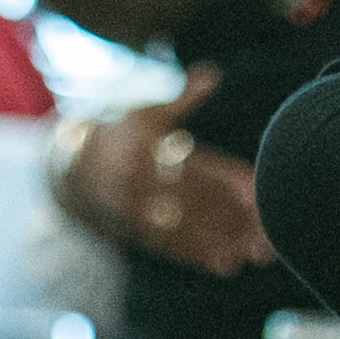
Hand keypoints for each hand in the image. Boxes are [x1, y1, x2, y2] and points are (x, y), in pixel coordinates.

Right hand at [61, 70, 272, 276]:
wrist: (73, 160)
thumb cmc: (121, 130)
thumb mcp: (147, 109)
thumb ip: (183, 96)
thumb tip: (212, 74)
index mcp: (150, 147)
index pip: (198, 167)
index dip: (230, 182)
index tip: (259, 196)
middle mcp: (142, 179)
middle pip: (195, 202)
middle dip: (232, 219)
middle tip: (265, 233)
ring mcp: (135, 206)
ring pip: (184, 227)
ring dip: (220, 242)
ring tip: (252, 254)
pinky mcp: (132, 227)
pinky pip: (166, 244)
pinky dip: (196, 255)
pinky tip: (224, 264)